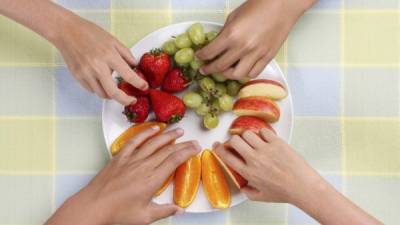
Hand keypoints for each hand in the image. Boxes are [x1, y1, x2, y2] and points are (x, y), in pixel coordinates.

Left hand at [46, 127, 200, 224]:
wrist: (93, 207)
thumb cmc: (117, 213)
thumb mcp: (144, 217)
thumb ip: (164, 211)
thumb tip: (179, 209)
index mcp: (152, 180)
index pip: (174, 161)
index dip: (187, 152)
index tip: (196, 148)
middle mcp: (143, 166)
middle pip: (167, 150)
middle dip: (182, 144)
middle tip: (192, 140)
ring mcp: (131, 160)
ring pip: (153, 143)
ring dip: (167, 135)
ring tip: (178, 130)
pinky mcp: (120, 158)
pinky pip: (134, 141)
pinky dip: (144, 133)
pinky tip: (153, 129)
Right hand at [53, 14, 147, 104]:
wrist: (66, 31)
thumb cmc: (89, 32)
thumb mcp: (112, 40)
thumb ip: (126, 53)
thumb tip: (134, 65)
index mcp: (109, 56)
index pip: (128, 75)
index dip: (138, 83)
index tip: (144, 87)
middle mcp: (97, 67)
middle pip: (113, 93)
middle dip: (125, 100)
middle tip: (131, 100)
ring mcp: (86, 73)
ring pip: (102, 94)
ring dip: (111, 94)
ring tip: (115, 88)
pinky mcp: (78, 77)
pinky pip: (91, 90)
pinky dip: (99, 89)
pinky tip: (101, 81)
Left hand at [196, 0, 314, 78]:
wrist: (282, 5)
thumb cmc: (258, 6)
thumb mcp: (234, 17)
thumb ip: (224, 33)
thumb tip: (216, 44)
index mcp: (231, 35)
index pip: (210, 52)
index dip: (201, 56)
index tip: (198, 57)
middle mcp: (243, 48)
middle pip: (220, 66)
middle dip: (209, 69)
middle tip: (204, 69)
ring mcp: (256, 55)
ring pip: (237, 75)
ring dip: (227, 74)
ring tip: (224, 70)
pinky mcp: (267, 58)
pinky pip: (253, 73)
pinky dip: (245, 73)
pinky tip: (241, 69)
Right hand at [214, 129, 382, 224]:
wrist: (302, 186)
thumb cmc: (284, 192)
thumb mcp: (261, 197)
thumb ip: (248, 192)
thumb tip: (243, 187)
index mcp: (248, 172)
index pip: (227, 156)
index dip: (219, 149)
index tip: (218, 145)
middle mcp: (254, 159)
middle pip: (235, 141)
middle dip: (233, 140)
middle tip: (236, 143)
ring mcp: (265, 149)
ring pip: (248, 133)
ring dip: (247, 136)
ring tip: (251, 141)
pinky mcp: (277, 142)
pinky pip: (263, 132)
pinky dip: (262, 134)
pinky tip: (264, 139)